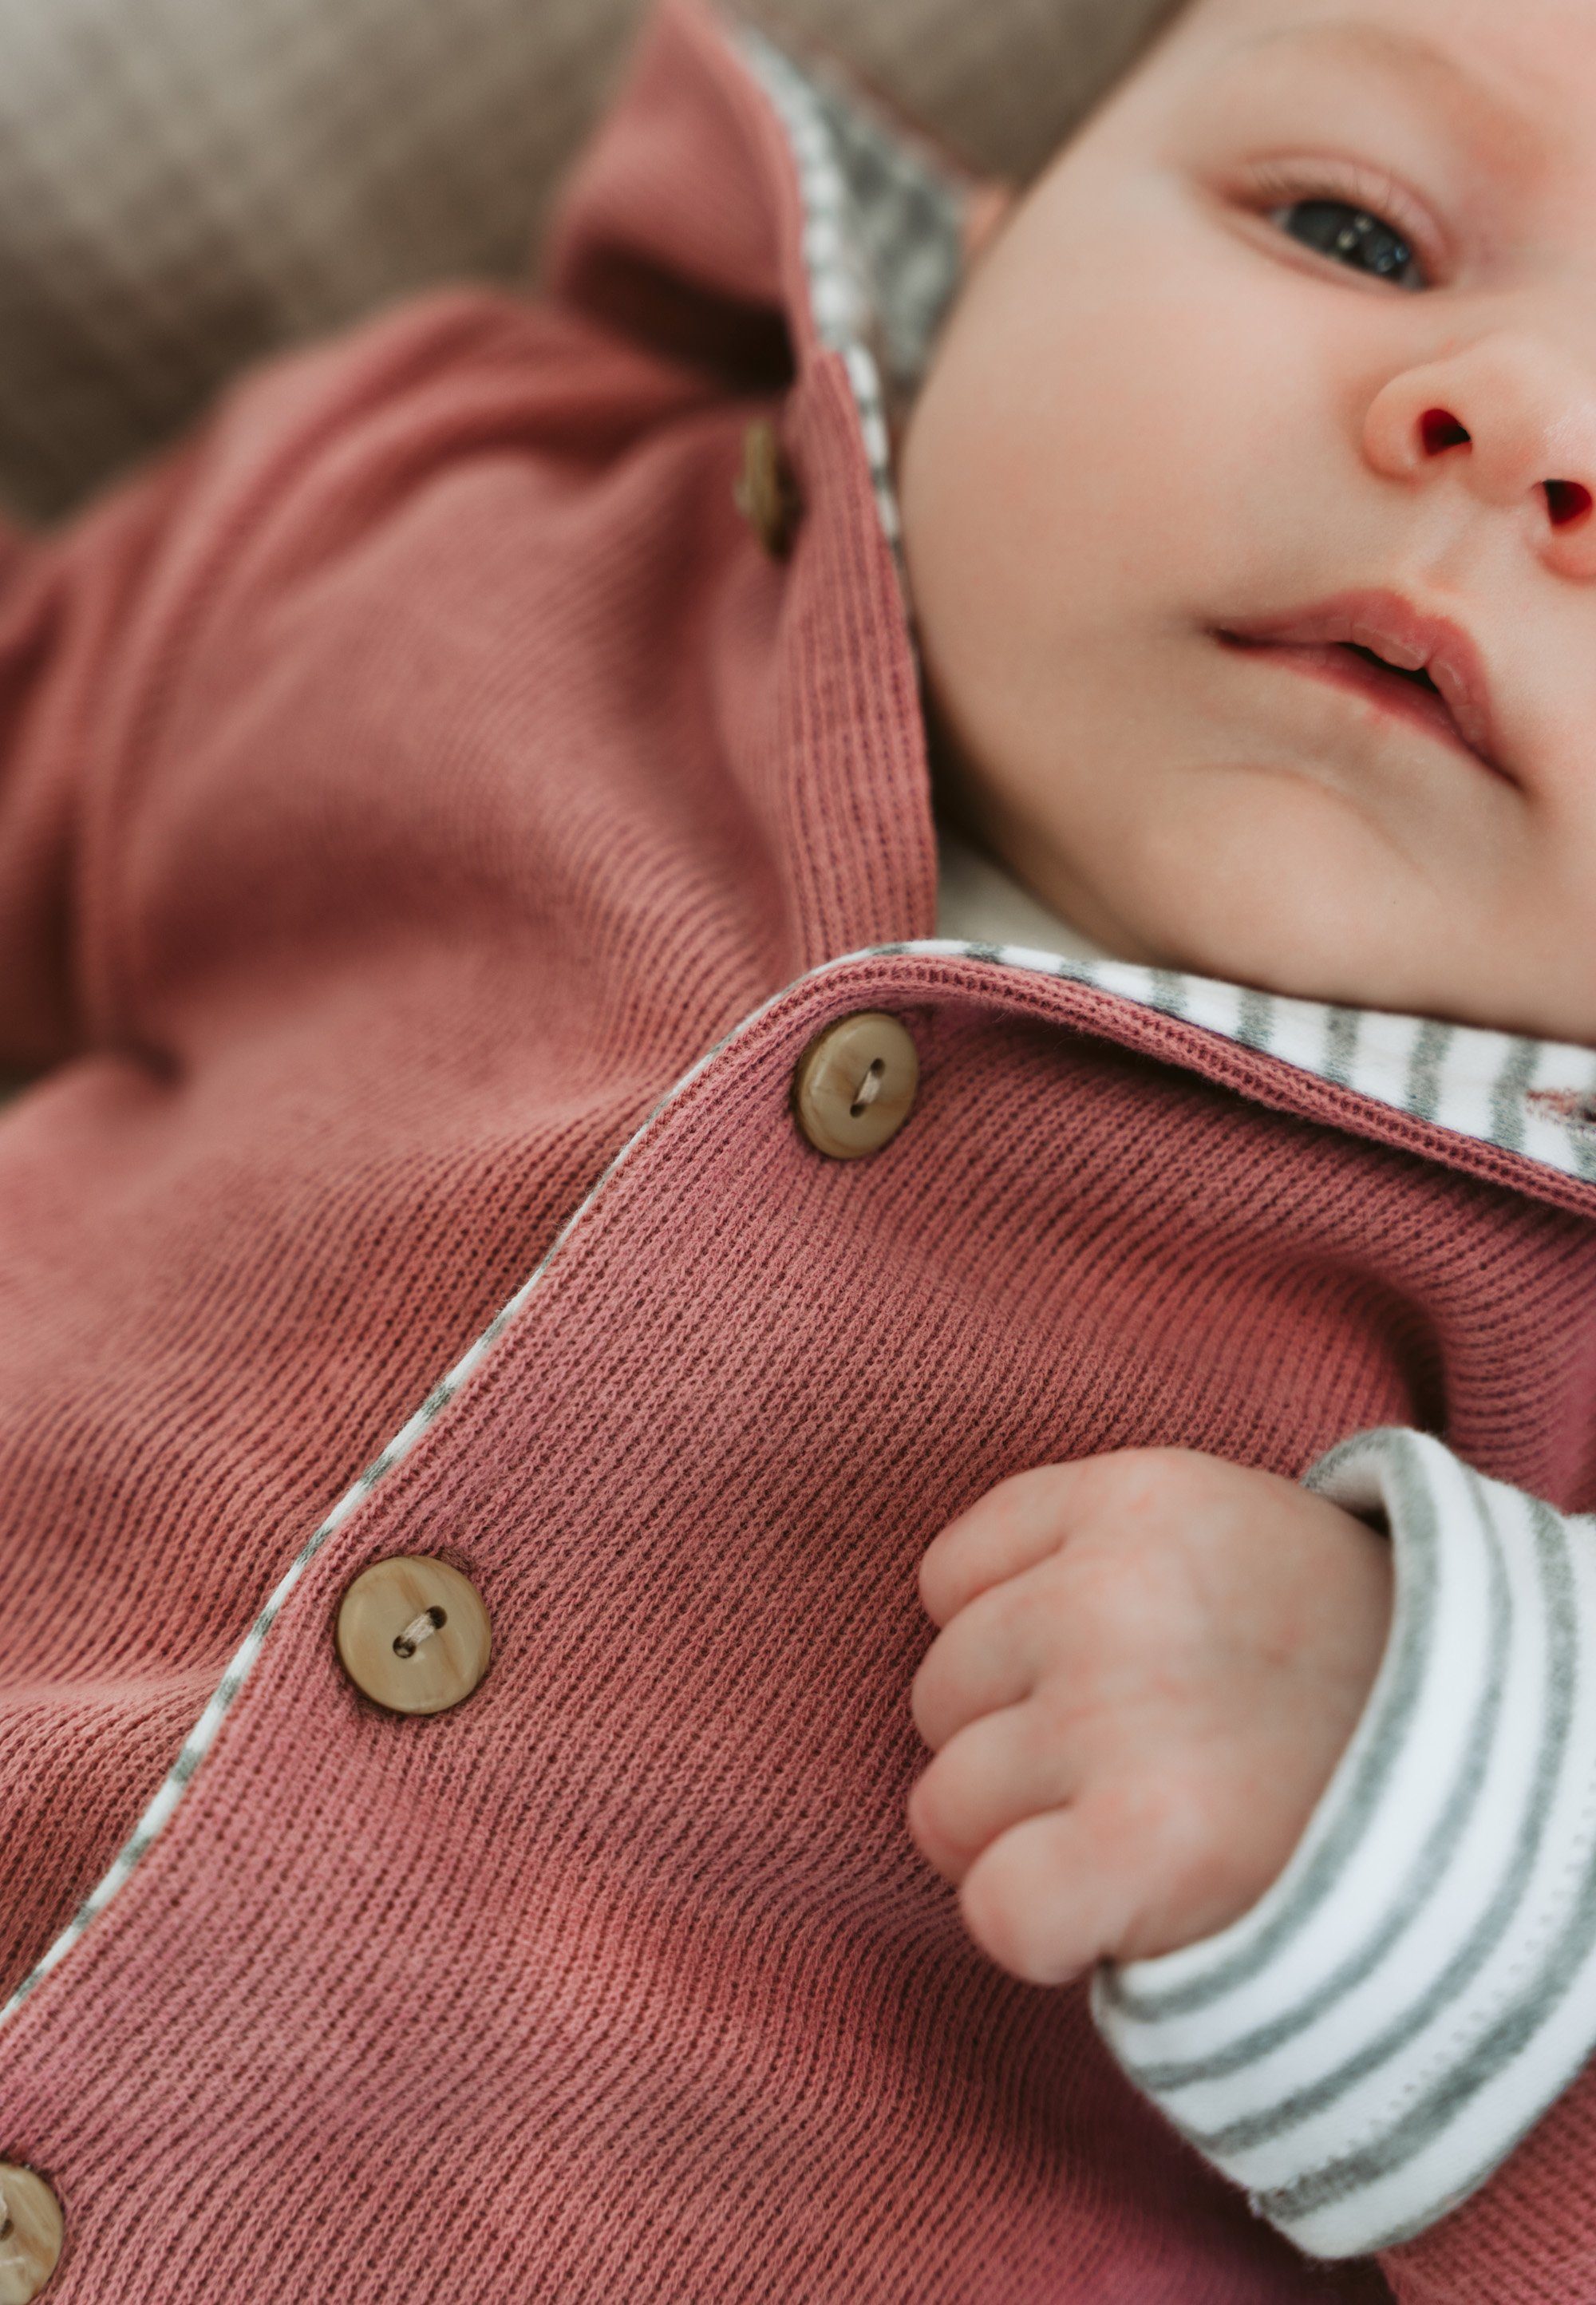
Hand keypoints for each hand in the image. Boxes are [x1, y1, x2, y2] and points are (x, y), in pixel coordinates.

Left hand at [906, 1449, 1393, 1984]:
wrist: (1510, 1773)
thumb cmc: (1338, 1666)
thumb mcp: (1226, 1537)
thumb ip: (1089, 1553)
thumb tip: (949, 1625)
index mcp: (1134, 1496)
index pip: (948, 1582)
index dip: (1011, 1656)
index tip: (1105, 1686)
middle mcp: (1112, 1588)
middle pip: (937, 1698)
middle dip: (1015, 1751)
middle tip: (1144, 1770)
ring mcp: (1121, 1711)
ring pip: (944, 1811)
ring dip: (1025, 1849)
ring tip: (1148, 1835)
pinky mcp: (1143, 1843)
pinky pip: (993, 1909)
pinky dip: (1044, 1936)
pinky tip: (1124, 1915)